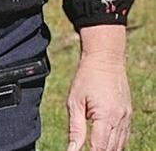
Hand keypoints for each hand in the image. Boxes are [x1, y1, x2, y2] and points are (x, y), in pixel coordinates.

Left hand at [66, 26, 130, 150]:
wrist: (105, 58)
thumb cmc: (86, 77)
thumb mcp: (75, 101)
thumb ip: (75, 128)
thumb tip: (72, 149)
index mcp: (106, 116)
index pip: (99, 148)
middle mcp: (120, 119)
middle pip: (111, 149)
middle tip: (85, 149)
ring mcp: (127, 118)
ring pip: (119, 146)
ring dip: (107, 150)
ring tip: (93, 145)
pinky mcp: (128, 114)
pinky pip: (124, 136)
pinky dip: (115, 143)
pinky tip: (105, 143)